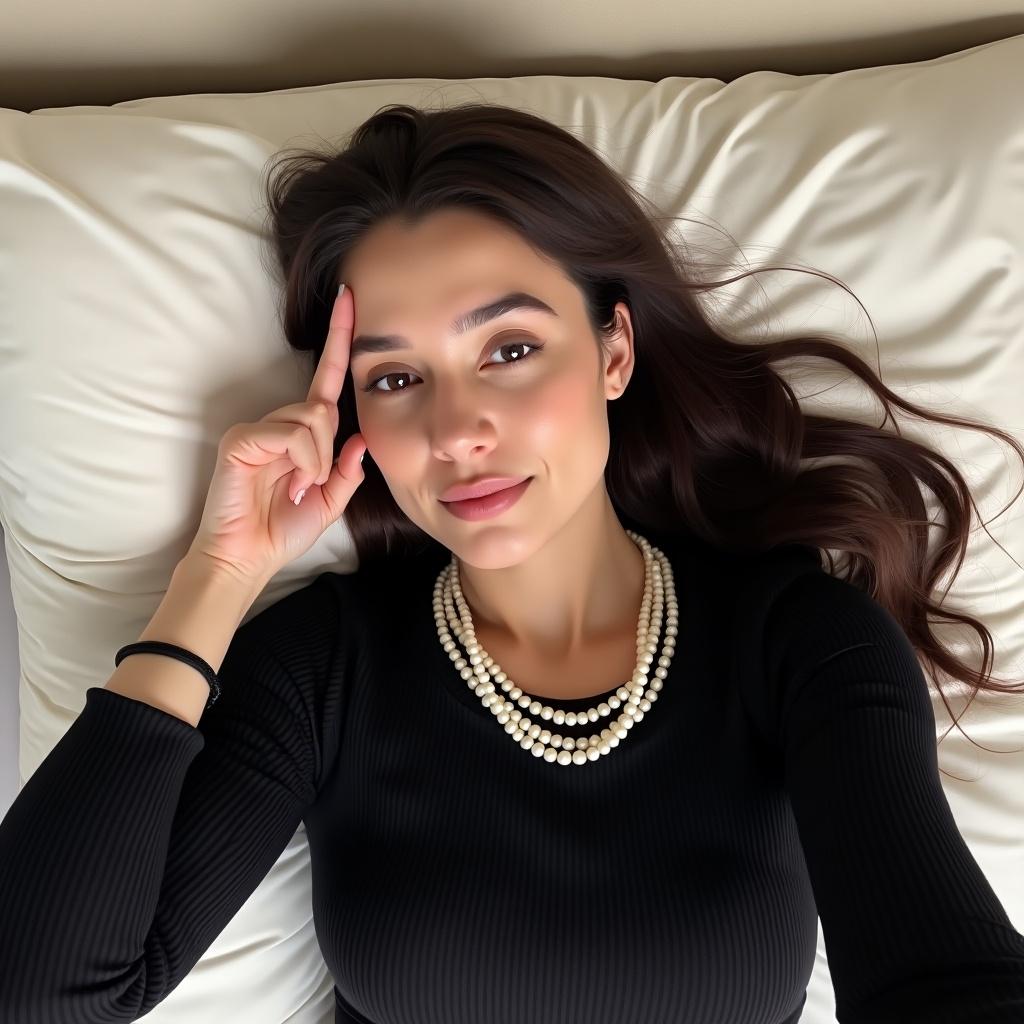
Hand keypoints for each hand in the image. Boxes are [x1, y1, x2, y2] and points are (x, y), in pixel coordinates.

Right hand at [185, 285, 365, 586]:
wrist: (249, 557)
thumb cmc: (284, 528)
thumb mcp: (332, 499)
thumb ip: (348, 468)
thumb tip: (358, 436)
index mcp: (304, 434)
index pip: (327, 379)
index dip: (339, 339)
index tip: (350, 297)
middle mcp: (281, 423)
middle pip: (326, 407)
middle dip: (329, 451)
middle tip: (310, 485)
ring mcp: (259, 427)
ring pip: (312, 419)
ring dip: (317, 461)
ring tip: (297, 487)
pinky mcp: (242, 438)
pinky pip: (291, 434)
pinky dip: (302, 462)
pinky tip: (290, 484)